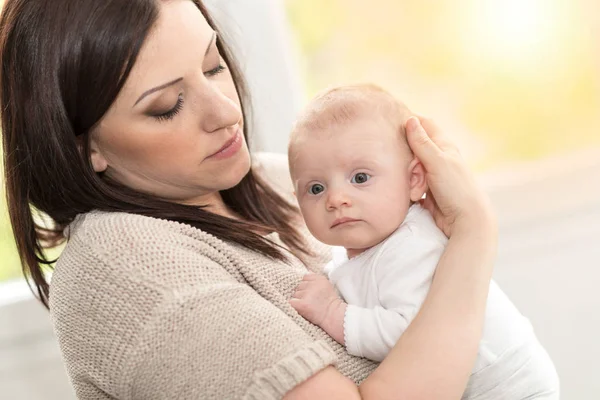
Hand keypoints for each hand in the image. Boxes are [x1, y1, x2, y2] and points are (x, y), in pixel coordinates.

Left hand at [290, 273, 346, 343]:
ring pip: (295, 294)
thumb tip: (305, 273)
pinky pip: (291, 302)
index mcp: (319, 279)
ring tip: (307, 306)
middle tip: (309, 301)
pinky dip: (294, 305)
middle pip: (299, 286)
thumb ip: (315, 279)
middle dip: (302, 293)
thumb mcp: (327, 286)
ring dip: (298, 300)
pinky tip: (299, 308)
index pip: (305, 277)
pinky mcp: (302, 304)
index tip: (310, 292)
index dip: (306, 285)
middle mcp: (312, 285)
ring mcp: (307, 294)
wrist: (333, 316)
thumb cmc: (330, 304)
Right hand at [405, 116, 495, 236]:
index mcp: (444, 146)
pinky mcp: (427, 190)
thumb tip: (410, 119)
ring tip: (417, 191)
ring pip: (410, 168)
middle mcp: (438, 158)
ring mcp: (432, 174)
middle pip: (413, 148)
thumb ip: (422, 142)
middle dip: (409, 160)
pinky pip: (411, 183)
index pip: (424, 125)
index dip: (410, 122)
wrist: (465, 222)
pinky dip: (410, 188)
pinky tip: (414, 197)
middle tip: (414, 173)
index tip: (394, 126)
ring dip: (410, 178)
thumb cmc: (456, 189)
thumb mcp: (437, 162)